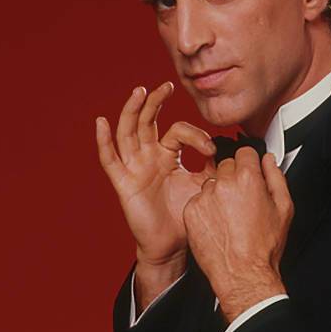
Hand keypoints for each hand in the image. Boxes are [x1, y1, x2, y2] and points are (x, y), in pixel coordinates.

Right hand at [96, 82, 216, 271]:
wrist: (173, 245)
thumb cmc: (185, 215)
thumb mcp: (203, 185)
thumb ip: (213, 166)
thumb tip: (228, 150)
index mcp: (168, 155)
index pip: (178, 131)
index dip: (195, 135)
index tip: (211, 149)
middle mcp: (149, 156)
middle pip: (148, 121)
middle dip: (156, 102)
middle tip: (167, 86)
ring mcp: (134, 167)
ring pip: (129, 132)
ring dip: (133, 110)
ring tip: (140, 91)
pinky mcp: (123, 183)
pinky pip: (110, 160)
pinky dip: (103, 141)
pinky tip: (102, 122)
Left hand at [183, 147, 294, 321]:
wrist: (242, 274)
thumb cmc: (263, 246)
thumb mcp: (284, 207)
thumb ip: (276, 176)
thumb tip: (269, 160)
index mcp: (248, 178)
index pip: (245, 152)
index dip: (250, 163)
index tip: (251, 173)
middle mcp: (223, 183)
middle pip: (226, 165)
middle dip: (234, 177)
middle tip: (242, 199)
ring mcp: (204, 196)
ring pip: (211, 182)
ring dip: (219, 191)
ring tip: (230, 214)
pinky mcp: (190, 210)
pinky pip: (198, 198)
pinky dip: (206, 207)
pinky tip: (218, 222)